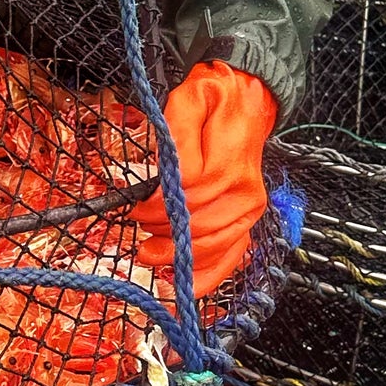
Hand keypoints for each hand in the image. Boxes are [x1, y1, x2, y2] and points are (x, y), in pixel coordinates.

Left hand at [133, 61, 278, 297]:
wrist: (247, 101)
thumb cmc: (212, 100)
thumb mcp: (189, 98)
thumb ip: (177, 131)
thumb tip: (168, 168)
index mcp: (229, 159)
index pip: (191, 190)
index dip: (160, 201)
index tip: (135, 203)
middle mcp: (245, 189)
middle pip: (201, 222)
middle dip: (164, 228)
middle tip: (135, 223)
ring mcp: (250, 208)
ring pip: (215, 244)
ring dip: (180, 255)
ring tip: (147, 254)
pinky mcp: (248, 219)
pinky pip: (232, 255)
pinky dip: (209, 275)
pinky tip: (185, 287)